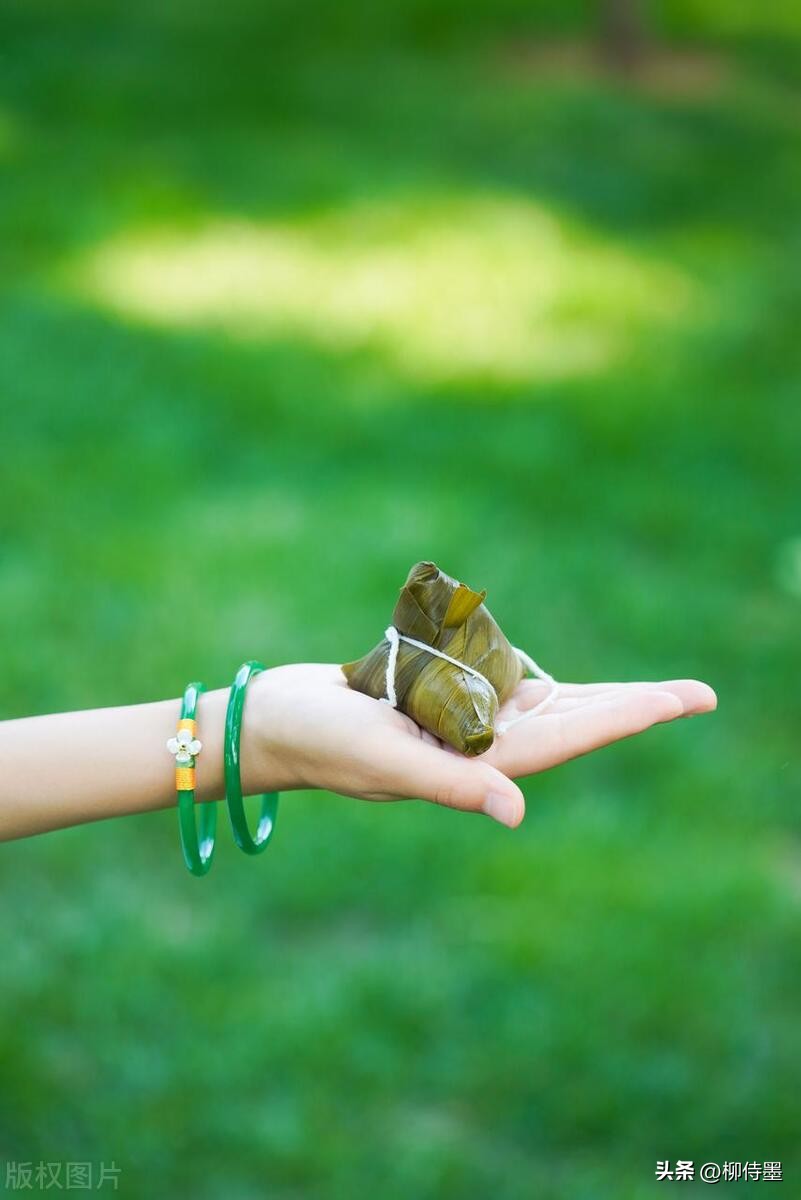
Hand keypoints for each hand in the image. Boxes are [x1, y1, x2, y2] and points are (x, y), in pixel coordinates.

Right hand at [248, 666, 716, 827]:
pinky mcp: (440, 700)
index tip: (683, 701)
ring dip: (597, 697)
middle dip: (634, 708)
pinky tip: (563, 676)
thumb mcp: (384, 759)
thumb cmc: (320, 740)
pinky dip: (537, 676)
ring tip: (656, 696)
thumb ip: (451, 781)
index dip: (628, 715)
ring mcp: (462, 724)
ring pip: (547, 704)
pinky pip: (504, 685)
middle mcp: (479, 746)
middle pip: (575, 722)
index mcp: (476, 762)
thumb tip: (518, 809)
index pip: (569, 738)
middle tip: (699, 695)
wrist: (271, 721)